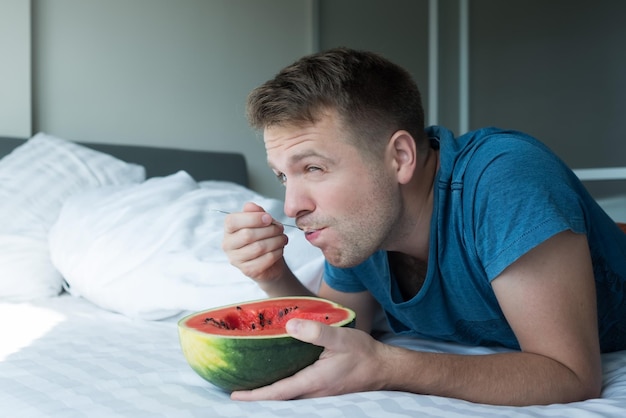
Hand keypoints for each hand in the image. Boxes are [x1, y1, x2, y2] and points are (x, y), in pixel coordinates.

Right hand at [221, 202, 289, 284]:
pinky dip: (276, 252)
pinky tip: (280, 249)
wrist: (270, 261)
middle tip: (281, 228)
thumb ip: (256, 212)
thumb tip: (250, 206)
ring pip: (258, 248)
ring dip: (276, 241)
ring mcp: (236, 259)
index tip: (269, 218)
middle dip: (269, 230)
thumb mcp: (261, 222)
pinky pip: (265, 260)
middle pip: (248, 235)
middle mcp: (228, 244)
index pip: (233, 221)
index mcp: (229, 229)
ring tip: (283, 238)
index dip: (253, 218)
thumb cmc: (264, 237)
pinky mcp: (247, 270)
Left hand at [231, 318, 387, 400]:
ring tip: (250, 383)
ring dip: (269, 393)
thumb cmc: (363, 353)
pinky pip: (298, 391)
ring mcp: (319, 393)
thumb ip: (316, 332)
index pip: (278, 392)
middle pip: (279, 399)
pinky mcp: (323, 389)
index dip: (256, 395)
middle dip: (257, 396)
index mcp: (315, 381)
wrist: (384, 368)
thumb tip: (289, 326)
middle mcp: (314, 392)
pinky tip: (277, 376)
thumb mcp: (340, 338)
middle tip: (235, 388)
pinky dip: (283, 387)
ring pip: (288, 396)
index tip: (235, 395)